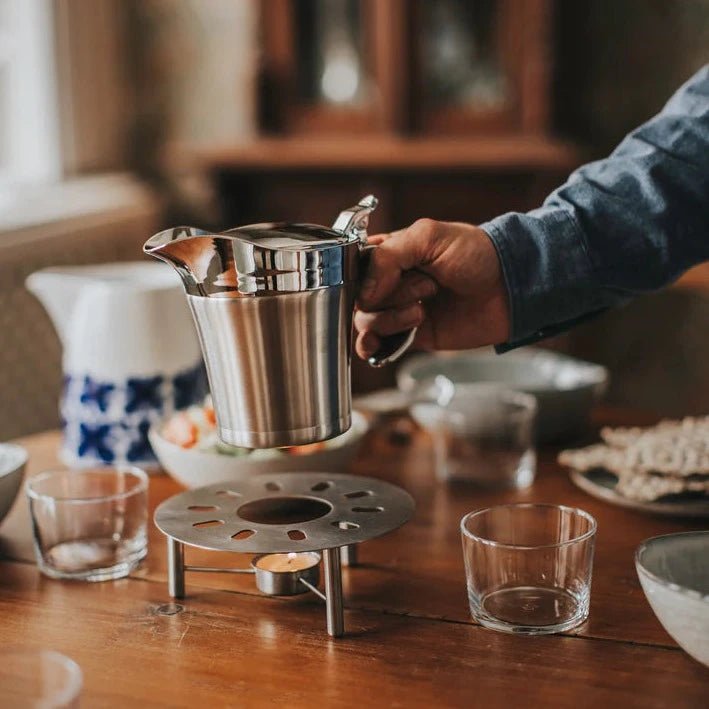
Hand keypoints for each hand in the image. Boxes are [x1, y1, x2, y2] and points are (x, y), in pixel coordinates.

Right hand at [354, 219, 510, 359]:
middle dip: (389, 296)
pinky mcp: (410, 335)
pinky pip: (378, 344)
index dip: (362, 277)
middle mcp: (391, 281)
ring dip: (391, 318)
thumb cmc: (478, 254)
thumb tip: (363, 291)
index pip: (354, 267)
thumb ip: (389, 256)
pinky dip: (371, 346)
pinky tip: (375, 345)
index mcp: (391, 253)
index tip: (385, 280)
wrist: (511, 289)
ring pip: (366, 321)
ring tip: (422, 311)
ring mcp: (399, 309)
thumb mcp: (429, 237)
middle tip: (426, 288)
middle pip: (359, 297)